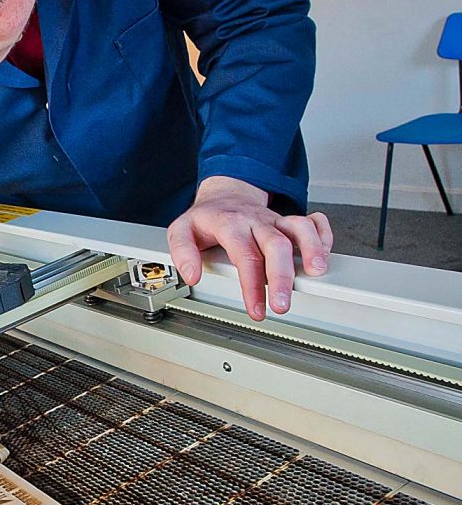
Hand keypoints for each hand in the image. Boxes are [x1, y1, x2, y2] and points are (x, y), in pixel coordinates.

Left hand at [167, 176, 332, 320]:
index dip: (252, 285)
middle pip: (275, 245)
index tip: (257, 309)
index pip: (244, 255)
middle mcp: (255, 221)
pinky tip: (323, 255)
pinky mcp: (287, 221)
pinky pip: (313, 221)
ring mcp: (274, 220)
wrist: (223, 195)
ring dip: (312, 248)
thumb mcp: (181, 231)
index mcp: (229, 223)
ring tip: (316, 272)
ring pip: (299, 228)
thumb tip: (191, 275)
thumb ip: (182, 252)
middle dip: (282, 276)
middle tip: (282, 304)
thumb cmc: (205, 218)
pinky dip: (323, 235)